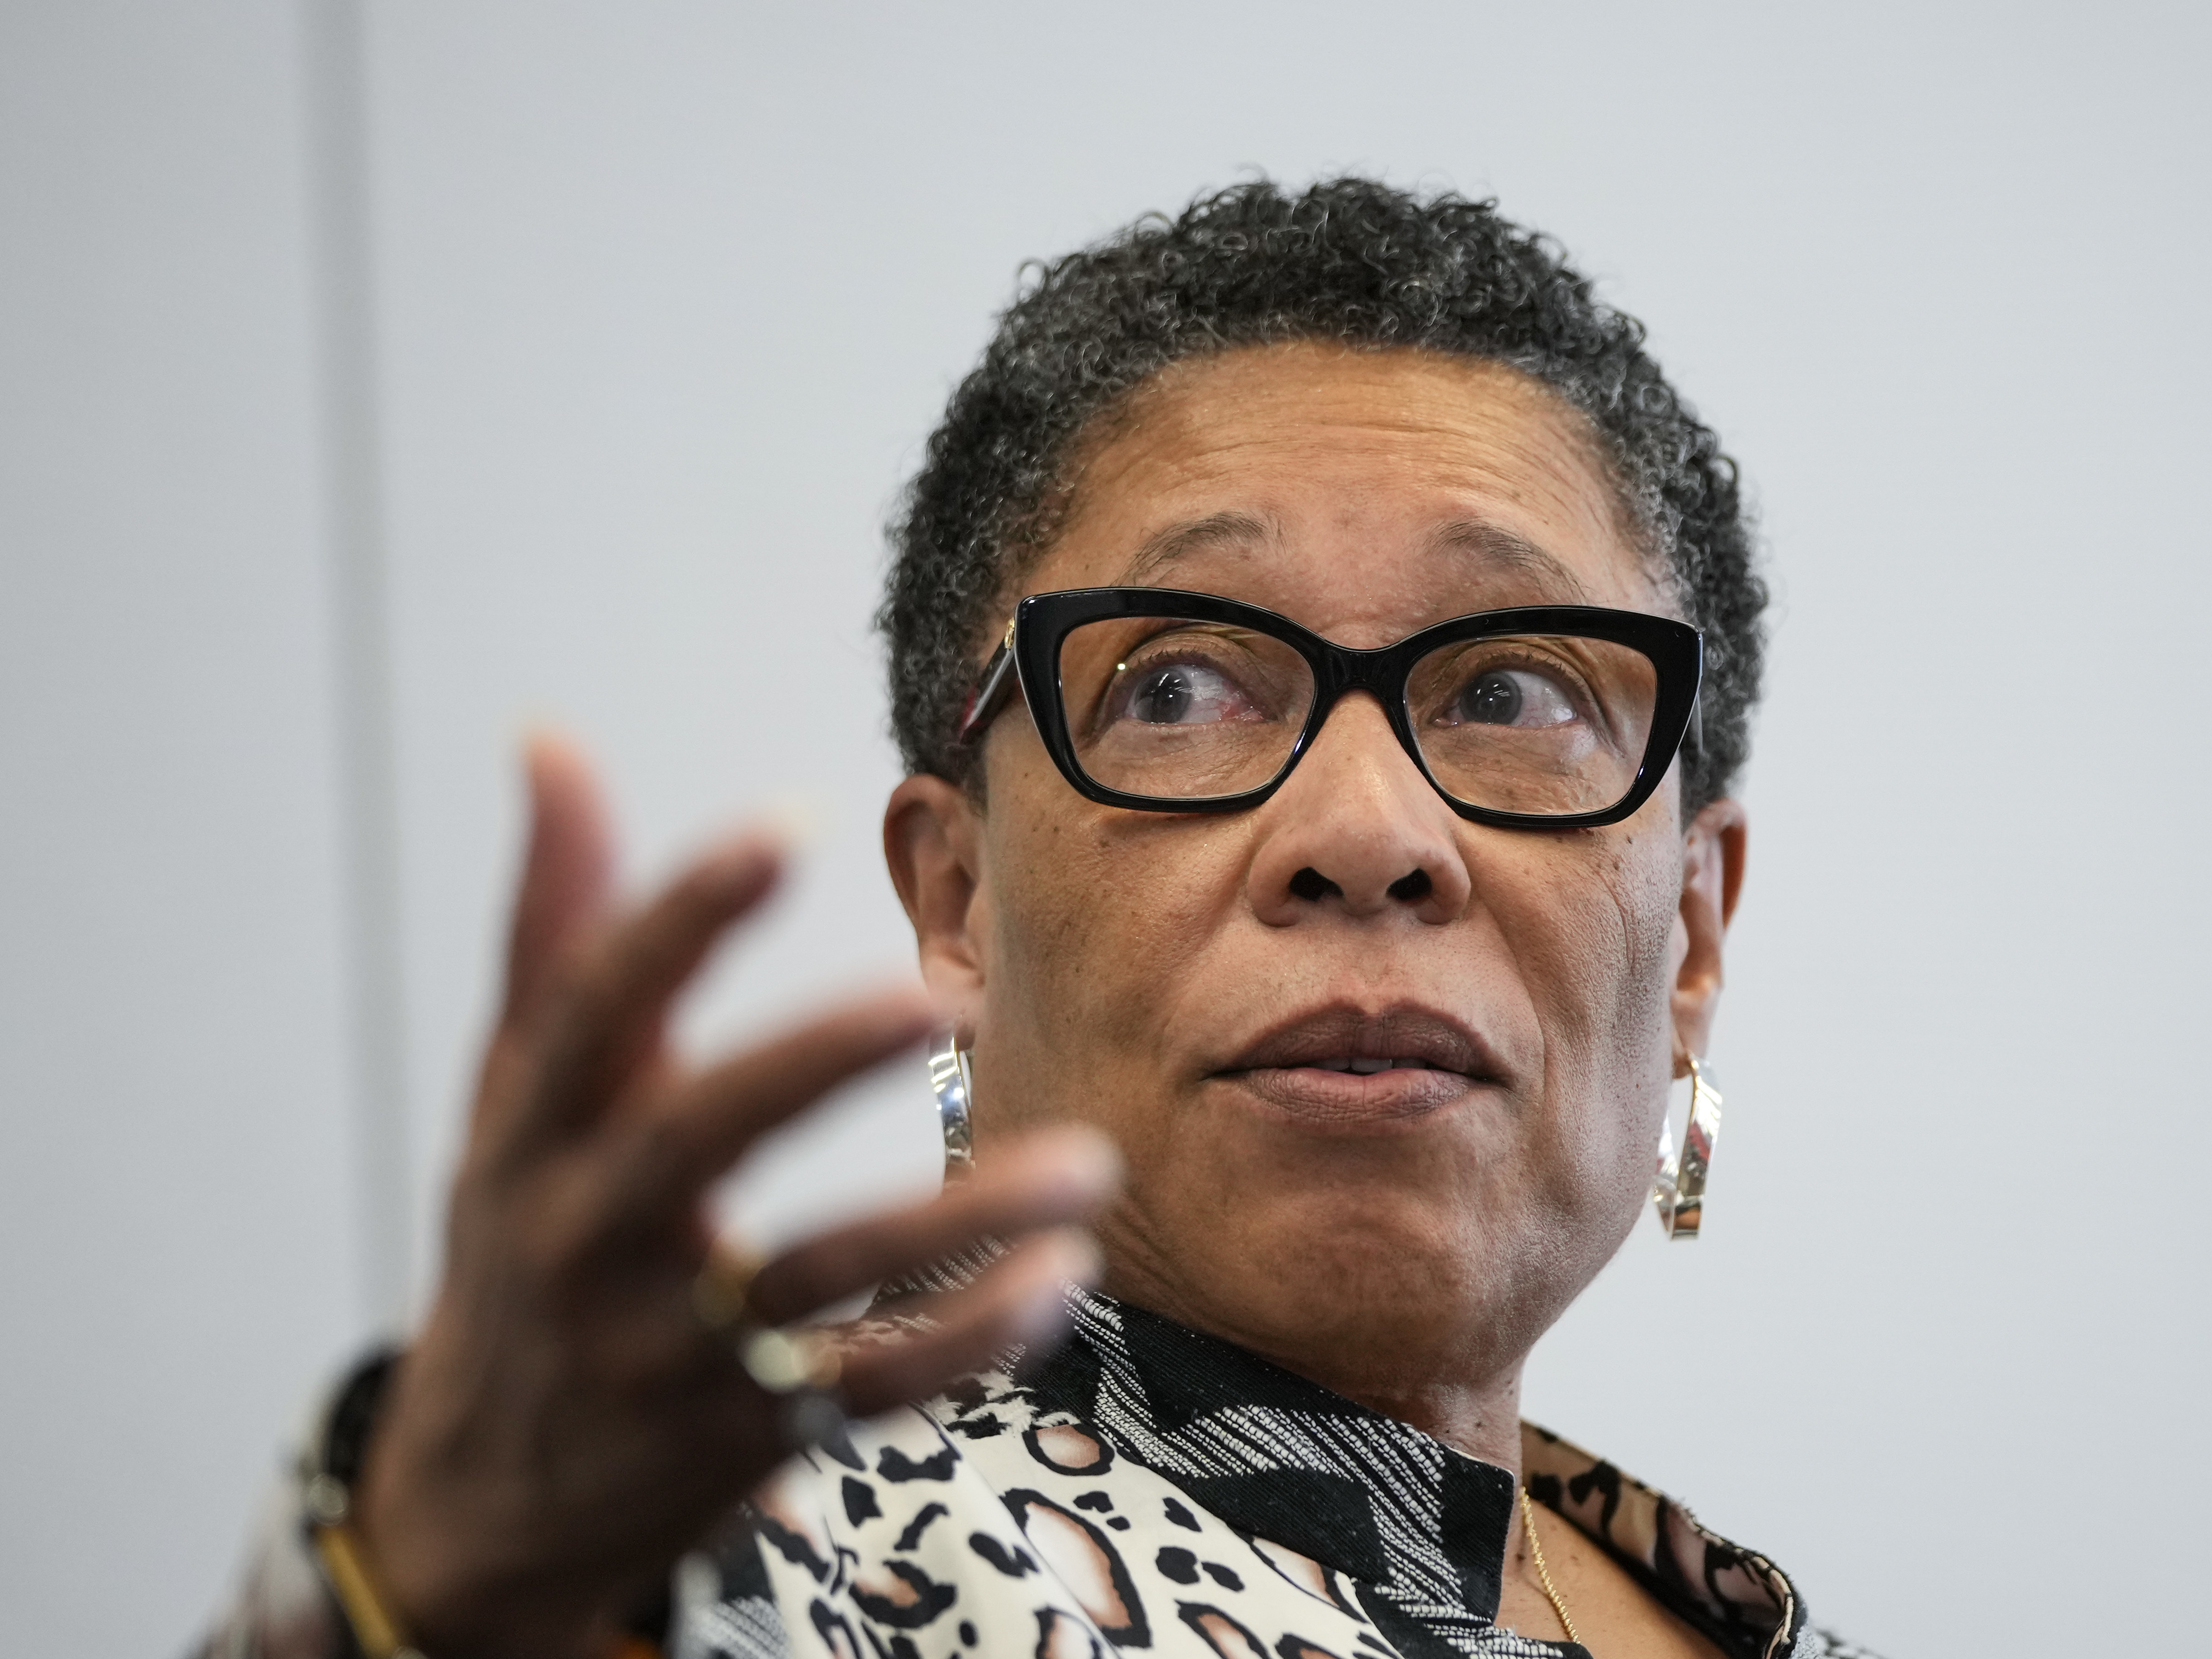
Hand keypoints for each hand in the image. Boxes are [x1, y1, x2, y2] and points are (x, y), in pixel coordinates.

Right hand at [354, 735, 1116, 1658]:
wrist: (477, 1499)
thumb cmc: (519, 1244)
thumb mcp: (514, 1094)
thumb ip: (554, 924)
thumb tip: (549, 736)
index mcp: (529, 1134)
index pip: (592, 1009)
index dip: (678, 913)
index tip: (784, 821)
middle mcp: (582, 1241)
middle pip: (695, 1138)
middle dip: (811, 1064)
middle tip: (931, 996)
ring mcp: (659, 1355)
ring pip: (816, 1281)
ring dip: (955, 1223)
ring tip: (1091, 1163)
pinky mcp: (736, 1439)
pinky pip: (864, 1391)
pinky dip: (965, 1341)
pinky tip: (1058, 1279)